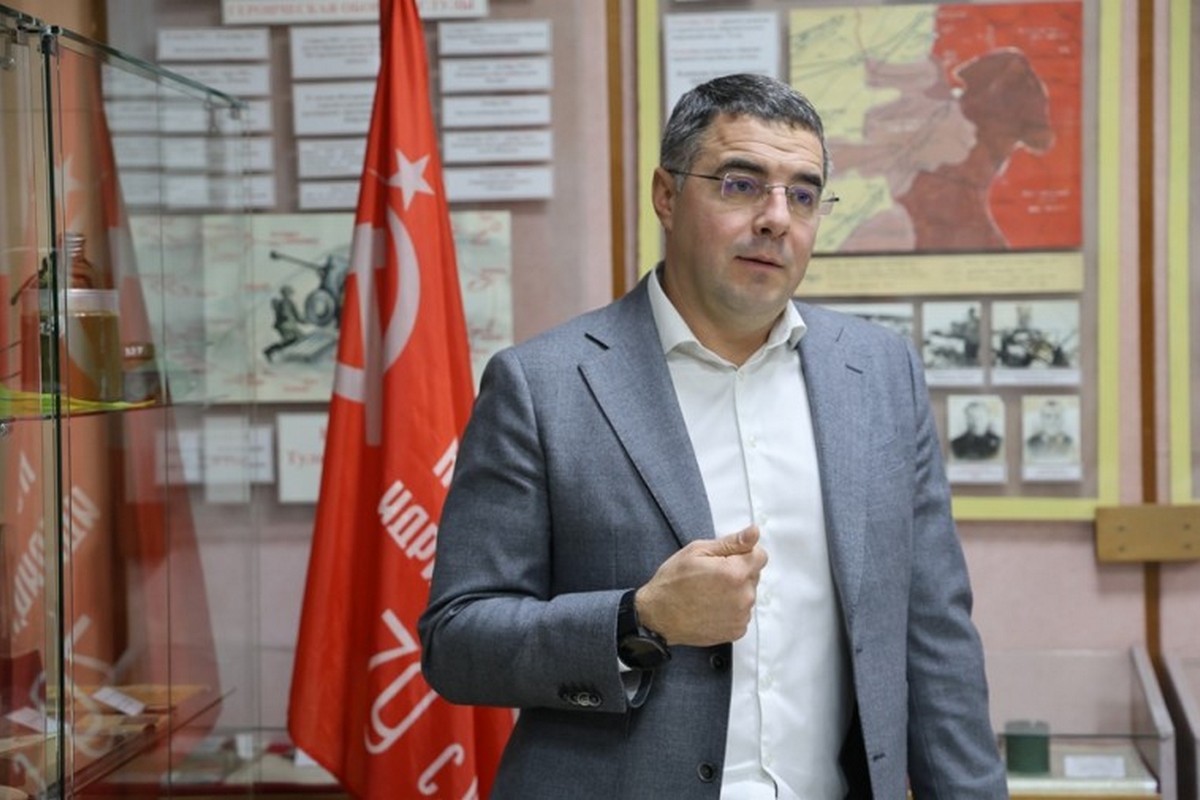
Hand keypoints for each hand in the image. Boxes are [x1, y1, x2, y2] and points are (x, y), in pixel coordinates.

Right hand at [634, 526, 766, 646]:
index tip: (726, 558)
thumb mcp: (697, 552)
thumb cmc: (673, 583)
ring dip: (735, 591)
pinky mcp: (737, 630)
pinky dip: (730, 609)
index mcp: (735, 573)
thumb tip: (754, 533)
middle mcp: (743, 596)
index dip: (743, 553)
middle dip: (738, 572)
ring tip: (708, 593)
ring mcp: (741, 616)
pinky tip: (711, 607)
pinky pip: (742, 612)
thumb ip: (731, 542)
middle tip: (711, 576)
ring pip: (748, 594)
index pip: (760, 555)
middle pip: (754, 575)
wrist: (658, 617)